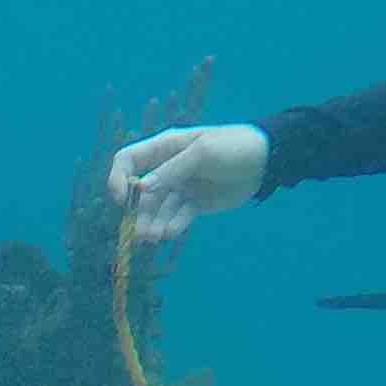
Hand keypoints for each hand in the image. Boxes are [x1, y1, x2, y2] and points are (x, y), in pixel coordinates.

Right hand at [106, 122, 270, 243]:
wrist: (266, 161)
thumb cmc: (232, 147)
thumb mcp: (201, 153)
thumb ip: (171, 171)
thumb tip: (141, 188)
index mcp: (165, 147)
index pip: (128, 160)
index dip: (118, 178)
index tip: (120, 199)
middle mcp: (168, 168)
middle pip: (142, 192)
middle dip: (139, 212)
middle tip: (141, 233)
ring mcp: (182, 186)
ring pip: (159, 208)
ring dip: (153, 223)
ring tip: (155, 238)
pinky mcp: (196, 203)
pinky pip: (178, 216)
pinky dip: (172, 225)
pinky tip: (170, 233)